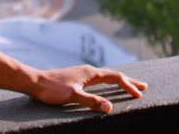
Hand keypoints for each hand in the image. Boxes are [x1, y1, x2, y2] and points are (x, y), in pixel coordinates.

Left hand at [29, 65, 146, 113]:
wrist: (34, 82)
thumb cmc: (52, 89)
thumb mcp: (73, 96)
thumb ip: (91, 101)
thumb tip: (110, 107)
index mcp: (90, 73)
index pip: (115, 77)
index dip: (128, 85)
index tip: (139, 94)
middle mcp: (88, 71)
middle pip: (113, 75)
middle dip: (129, 81)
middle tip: (144, 86)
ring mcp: (82, 73)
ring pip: (106, 76)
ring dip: (119, 81)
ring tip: (128, 85)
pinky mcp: (76, 77)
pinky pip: (98, 79)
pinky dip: (108, 82)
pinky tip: (105, 86)